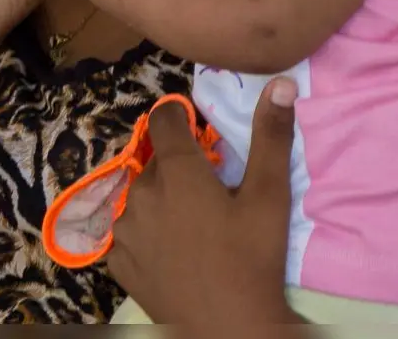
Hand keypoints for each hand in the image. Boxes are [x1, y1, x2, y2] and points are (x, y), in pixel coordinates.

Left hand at [108, 78, 301, 327]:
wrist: (228, 329)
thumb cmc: (252, 260)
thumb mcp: (269, 196)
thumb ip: (271, 136)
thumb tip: (279, 83)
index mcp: (177, 172)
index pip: (164, 120)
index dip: (178, 117)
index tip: (193, 127)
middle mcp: (141, 193)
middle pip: (154, 162)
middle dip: (177, 166)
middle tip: (208, 190)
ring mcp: (125, 229)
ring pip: (139, 197)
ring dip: (159, 200)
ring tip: (191, 225)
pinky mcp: (117, 261)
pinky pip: (127, 233)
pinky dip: (144, 234)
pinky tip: (170, 250)